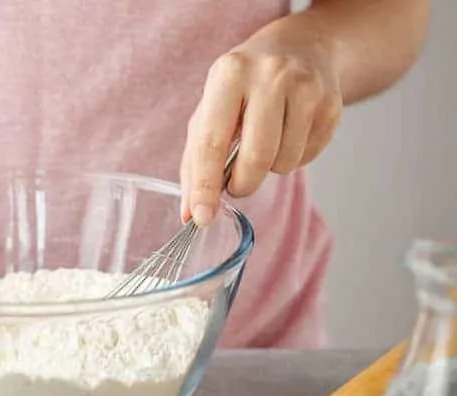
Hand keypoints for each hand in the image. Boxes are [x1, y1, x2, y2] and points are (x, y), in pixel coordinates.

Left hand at [180, 34, 341, 225]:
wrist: (300, 49)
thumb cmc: (243, 88)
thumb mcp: (210, 112)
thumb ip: (196, 163)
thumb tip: (192, 212)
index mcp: (229, 76)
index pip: (212, 141)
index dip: (205, 185)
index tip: (202, 216)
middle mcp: (270, 76)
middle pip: (256, 158)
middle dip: (243, 184)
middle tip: (237, 182)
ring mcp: (307, 89)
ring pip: (284, 163)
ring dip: (270, 168)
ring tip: (266, 141)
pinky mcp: (332, 106)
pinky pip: (306, 158)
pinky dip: (292, 158)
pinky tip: (288, 133)